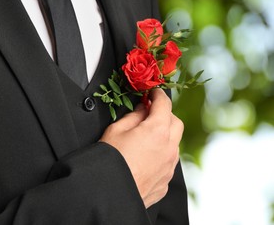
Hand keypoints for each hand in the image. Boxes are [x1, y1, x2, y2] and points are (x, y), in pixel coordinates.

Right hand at [99, 89, 182, 207]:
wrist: (109, 193)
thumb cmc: (110, 160)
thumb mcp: (116, 130)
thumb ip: (133, 116)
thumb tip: (142, 109)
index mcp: (157, 131)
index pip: (164, 105)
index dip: (158, 95)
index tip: (153, 93)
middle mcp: (169, 148)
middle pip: (176, 123)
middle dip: (165, 115)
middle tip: (150, 113)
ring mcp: (169, 167)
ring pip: (174, 144)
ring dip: (165, 136)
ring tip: (146, 137)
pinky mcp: (165, 182)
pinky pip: (168, 163)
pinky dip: (160, 155)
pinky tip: (144, 158)